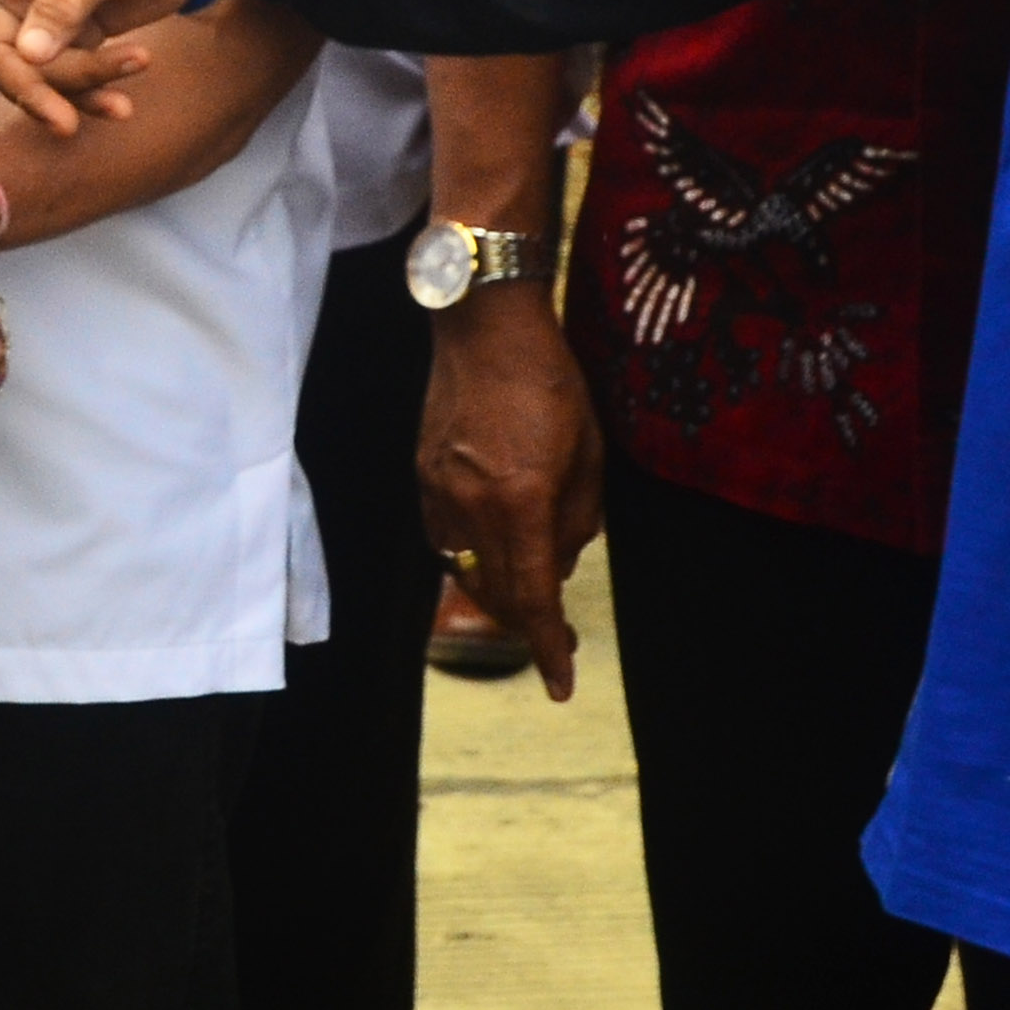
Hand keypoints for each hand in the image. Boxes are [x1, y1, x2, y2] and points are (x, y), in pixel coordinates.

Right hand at [0, 0, 215, 131]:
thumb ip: (65, 4)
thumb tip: (28, 58)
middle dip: (31, 87)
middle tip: (63, 119)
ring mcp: (47, 18)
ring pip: (41, 73)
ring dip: (78, 90)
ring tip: (123, 101)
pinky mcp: (82, 37)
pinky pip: (75, 77)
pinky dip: (96, 92)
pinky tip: (124, 104)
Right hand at [420, 276, 604, 701]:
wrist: (483, 326)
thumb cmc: (548, 380)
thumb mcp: (588, 452)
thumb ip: (578, 517)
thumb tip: (560, 562)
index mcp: (520, 498)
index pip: (533, 596)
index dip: (547, 646)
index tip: (560, 683)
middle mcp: (470, 504)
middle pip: (495, 592)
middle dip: (528, 618)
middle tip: (559, 629)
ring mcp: (437, 491)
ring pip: (466, 568)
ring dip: (500, 583)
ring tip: (531, 571)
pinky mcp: (421, 475)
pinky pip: (445, 536)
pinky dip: (472, 549)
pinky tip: (495, 532)